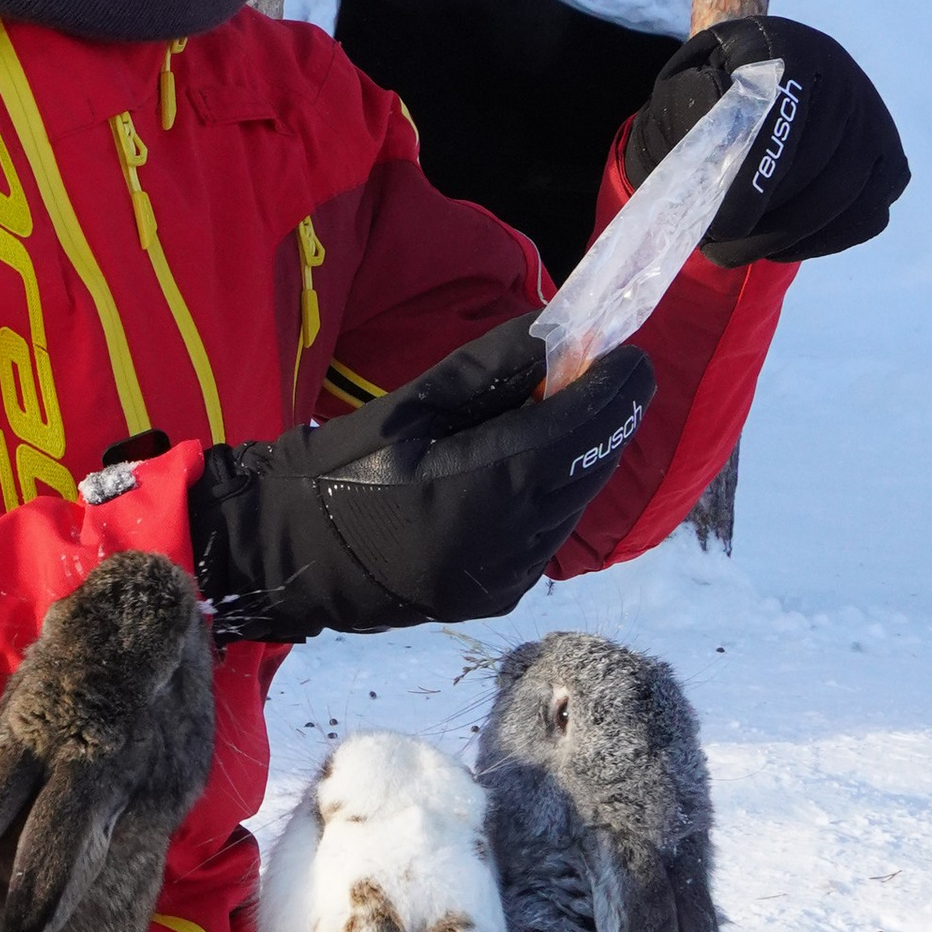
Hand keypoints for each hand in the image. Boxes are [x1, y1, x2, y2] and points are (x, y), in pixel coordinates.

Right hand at [188, 320, 654, 648]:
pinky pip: (548, 536)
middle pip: (593, 463)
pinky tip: (517, 480)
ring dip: (578, 460)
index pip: (587, 425)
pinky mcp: (502, 595)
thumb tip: (562, 336)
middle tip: (597, 378)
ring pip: (576, 502)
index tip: (631, 356)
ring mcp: (511, 573)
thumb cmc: (348, 468)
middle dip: (603, 418)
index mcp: (491, 480)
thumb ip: (495, 367)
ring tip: (551, 425)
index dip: (620, 387)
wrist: (300, 556)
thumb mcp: (416, 402)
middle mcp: (515, 535)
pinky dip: (550, 500)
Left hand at [626, 14, 909, 267]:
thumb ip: (688, 118)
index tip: (722, 227)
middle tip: (720, 247)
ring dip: (791, 237)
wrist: (756, 85)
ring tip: (744, 247)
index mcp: (788, 49)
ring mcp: (874, 120)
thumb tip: (710, 166)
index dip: (755, 180)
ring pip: (846, 196)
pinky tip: (784, 241)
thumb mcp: (683, 93)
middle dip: (767, 222)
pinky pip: (868, 215)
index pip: (783, 118)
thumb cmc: (708, 96)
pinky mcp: (890, 160)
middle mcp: (843, 77)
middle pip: (818, 165)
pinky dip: (824, 240)